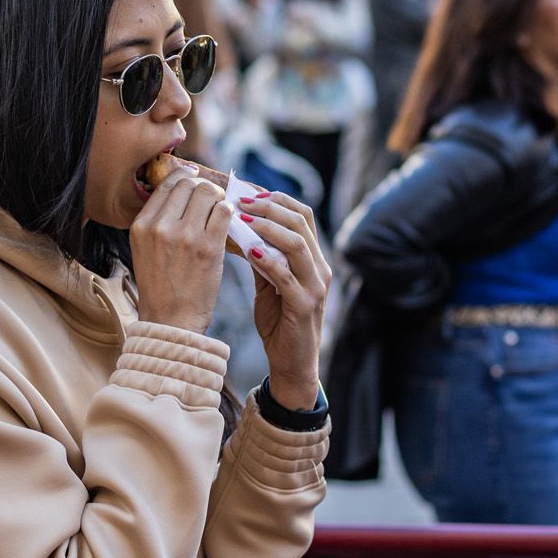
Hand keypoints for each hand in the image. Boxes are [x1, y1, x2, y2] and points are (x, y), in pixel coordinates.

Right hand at [131, 166, 231, 332]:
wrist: (171, 321)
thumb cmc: (161, 286)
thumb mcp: (144, 249)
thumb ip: (157, 220)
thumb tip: (181, 189)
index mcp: (141, 226)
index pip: (167, 185)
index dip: (184, 177)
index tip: (194, 178)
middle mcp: (161, 227)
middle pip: (190, 185)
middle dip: (203, 188)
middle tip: (211, 197)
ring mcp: (186, 236)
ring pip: (209, 194)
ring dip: (218, 199)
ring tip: (220, 209)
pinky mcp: (210, 247)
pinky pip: (224, 213)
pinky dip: (228, 213)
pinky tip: (227, 221)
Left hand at [237, 191, 333, 407]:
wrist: (292, 365)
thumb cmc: (280, 323)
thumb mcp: (270, 283)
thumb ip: (261, 257)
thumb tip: (237, 228)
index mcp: (314, 259)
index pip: (303, 216)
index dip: (278, 199)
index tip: (249, 192)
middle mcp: (320, 268)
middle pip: (300, 223)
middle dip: (269, 207)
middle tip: (241, 200)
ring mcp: (315, 287)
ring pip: (297, 244)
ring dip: (268, 227)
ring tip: (243, 218)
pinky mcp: (304, 306)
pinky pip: (286, 276)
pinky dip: (267, 260)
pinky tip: (248, 250)